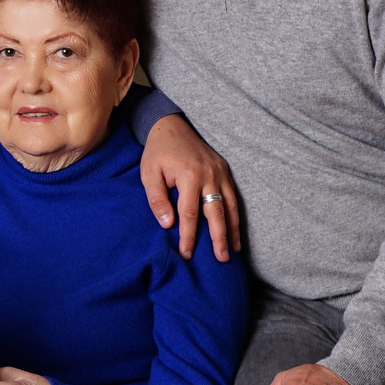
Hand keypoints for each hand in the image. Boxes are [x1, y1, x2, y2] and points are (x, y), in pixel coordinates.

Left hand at [141, 113, 242, 262]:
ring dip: (233, 229)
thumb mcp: (149, 174)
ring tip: (234, 250)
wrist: (171, 125)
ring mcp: (220, 172)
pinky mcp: (225, 170)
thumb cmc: (157, 152)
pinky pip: (233, 196)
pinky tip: (236, 230)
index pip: (190, 214)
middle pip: (217, 212)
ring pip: (230, 206)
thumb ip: (157, 199)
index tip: (187, 253)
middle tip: (222, 259)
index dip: (189, 236)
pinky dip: (236, 214)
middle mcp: (209, 175)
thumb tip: (168, 225)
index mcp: (189, 176)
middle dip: (219, 238)